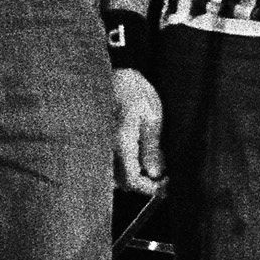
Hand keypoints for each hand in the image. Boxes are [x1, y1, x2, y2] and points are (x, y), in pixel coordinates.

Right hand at [111, 66, 165, 193]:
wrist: (113, 71)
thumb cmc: (134, 90)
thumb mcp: (151, 116)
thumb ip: (152, 147)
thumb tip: (155, 174)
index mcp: (122, 142)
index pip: (132, 180)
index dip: (149, 188)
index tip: (163, 185)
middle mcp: (105, 147)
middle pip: (121, 182)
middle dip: (141, 182)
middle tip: (158, 172)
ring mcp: (99, 144)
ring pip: (112, 174)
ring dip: (130, 173)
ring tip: (146, 158)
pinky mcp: (97, 140)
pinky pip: (107, 162)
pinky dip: (121, 163)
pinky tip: (133, 150)